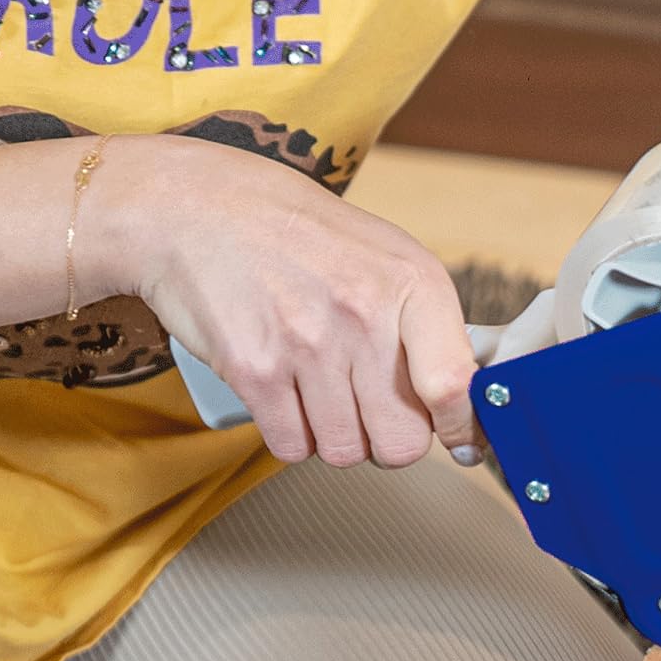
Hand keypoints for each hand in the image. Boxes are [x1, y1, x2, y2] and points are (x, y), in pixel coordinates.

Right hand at [91, 134, 476, 468]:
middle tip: (367, 408)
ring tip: (318, 387)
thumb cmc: (299, 235)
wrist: (201, 208)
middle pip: (401, 441)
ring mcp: (308, 344)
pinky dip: (290, 433)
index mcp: (412, 282)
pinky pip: (291, 447)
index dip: (459, 428)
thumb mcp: (386, 256)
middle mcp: (365, 313)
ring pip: (344, 451)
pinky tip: (286, 395)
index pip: (453, 385)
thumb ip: (427, 325)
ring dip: (333, 434)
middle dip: (385, 438)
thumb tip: (459, 401)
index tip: (458, 443)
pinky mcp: (255, 369)